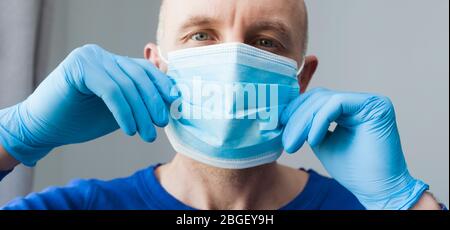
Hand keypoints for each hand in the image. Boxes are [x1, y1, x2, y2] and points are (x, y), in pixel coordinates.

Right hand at [0, 44, 177, 166]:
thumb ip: (139, 101)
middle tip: (161, 124)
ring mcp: (89, 58)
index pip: (144, 70)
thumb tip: (171, 101)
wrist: (43, 129)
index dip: (162, 86)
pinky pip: (111, 90)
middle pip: (138, 76)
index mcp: (111, 62)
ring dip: (141, 113)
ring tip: (147, 135)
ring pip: (127, 85)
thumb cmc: (81, 120)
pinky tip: (129, 130)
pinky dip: (124, 112)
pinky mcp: (78, 68)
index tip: (174, 104)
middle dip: (153, 102)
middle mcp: (101, 55)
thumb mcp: (119, 109)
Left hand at [281, 88, 427, 209]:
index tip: (279, 128)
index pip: (315, 99)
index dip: (294, 111)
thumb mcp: (321, 142)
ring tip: (294, 143)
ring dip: (304, 121)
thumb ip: (308, 125)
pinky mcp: (375, 105)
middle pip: (317, 97)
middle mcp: (359, 102)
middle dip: (297, 117)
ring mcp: (368, 101)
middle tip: (285, 140)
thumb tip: (284, 115)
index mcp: (347, 108)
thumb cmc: (353, 170)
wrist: (377, 190)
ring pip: (324, 100)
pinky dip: (320, 121)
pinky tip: (313, 140)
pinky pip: (336, 104)